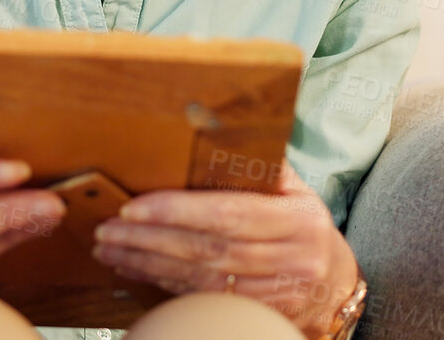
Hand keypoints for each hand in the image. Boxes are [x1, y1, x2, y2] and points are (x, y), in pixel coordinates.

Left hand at [89, 162, 359, 334]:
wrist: (335, 285)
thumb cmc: (304, 226)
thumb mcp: (296, 190)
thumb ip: (259, 164)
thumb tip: (211, 127)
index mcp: (298, 220)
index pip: (228, 214)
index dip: (177, 211)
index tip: (134, 206)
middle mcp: (291, 260)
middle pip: (206, 250)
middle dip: (149, 239)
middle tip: (108, 228)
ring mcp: (277, 294)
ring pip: (198, 279)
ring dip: (146, 263)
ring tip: (110, 247)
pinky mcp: (259, 316)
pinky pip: (200, 298)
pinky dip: (161, 283)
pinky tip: (134, 268)